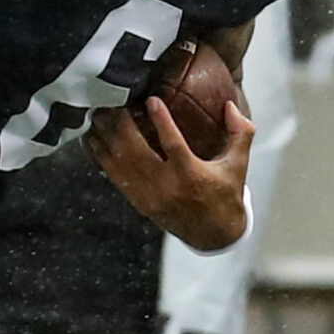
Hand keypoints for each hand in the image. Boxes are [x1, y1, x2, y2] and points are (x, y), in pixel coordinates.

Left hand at [87, 96, 254, 251]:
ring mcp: (148, 196)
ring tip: (98, 114)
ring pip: (119, 163)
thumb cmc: (225, 194)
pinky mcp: (137, 202)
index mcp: (191, 176)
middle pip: (135, 152)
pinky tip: (91, 138)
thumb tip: (231, 105)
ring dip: (105, 137)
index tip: (150, 100)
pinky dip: (100, 156)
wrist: (212, 234)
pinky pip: (113, 176)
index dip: (161, 122)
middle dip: (120, 125)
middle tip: (112, 100)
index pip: (173, 145)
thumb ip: (241, 133)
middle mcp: (166, 187)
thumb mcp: (239, 165)